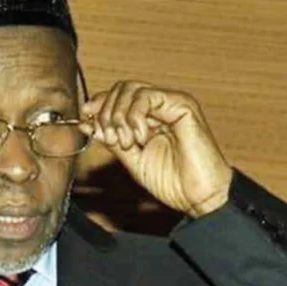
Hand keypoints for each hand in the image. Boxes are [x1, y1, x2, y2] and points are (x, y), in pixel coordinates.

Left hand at [80, 81, 232, 217]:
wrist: (200, 197)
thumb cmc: (173, 182)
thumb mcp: (132, 159)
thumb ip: (112, 140)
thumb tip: (87, 123)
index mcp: (150, 116)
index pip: (118, 96)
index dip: (98, 105)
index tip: (85, 122)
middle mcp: (162, 105)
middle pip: (121, 88)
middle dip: (106, 113)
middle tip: (110, 139)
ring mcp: (172, 102)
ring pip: (131, 89)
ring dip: (119, 116)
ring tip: (126, 142)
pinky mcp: (183, 105)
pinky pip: (147, 97)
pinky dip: (135, 116)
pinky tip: (140, 138)